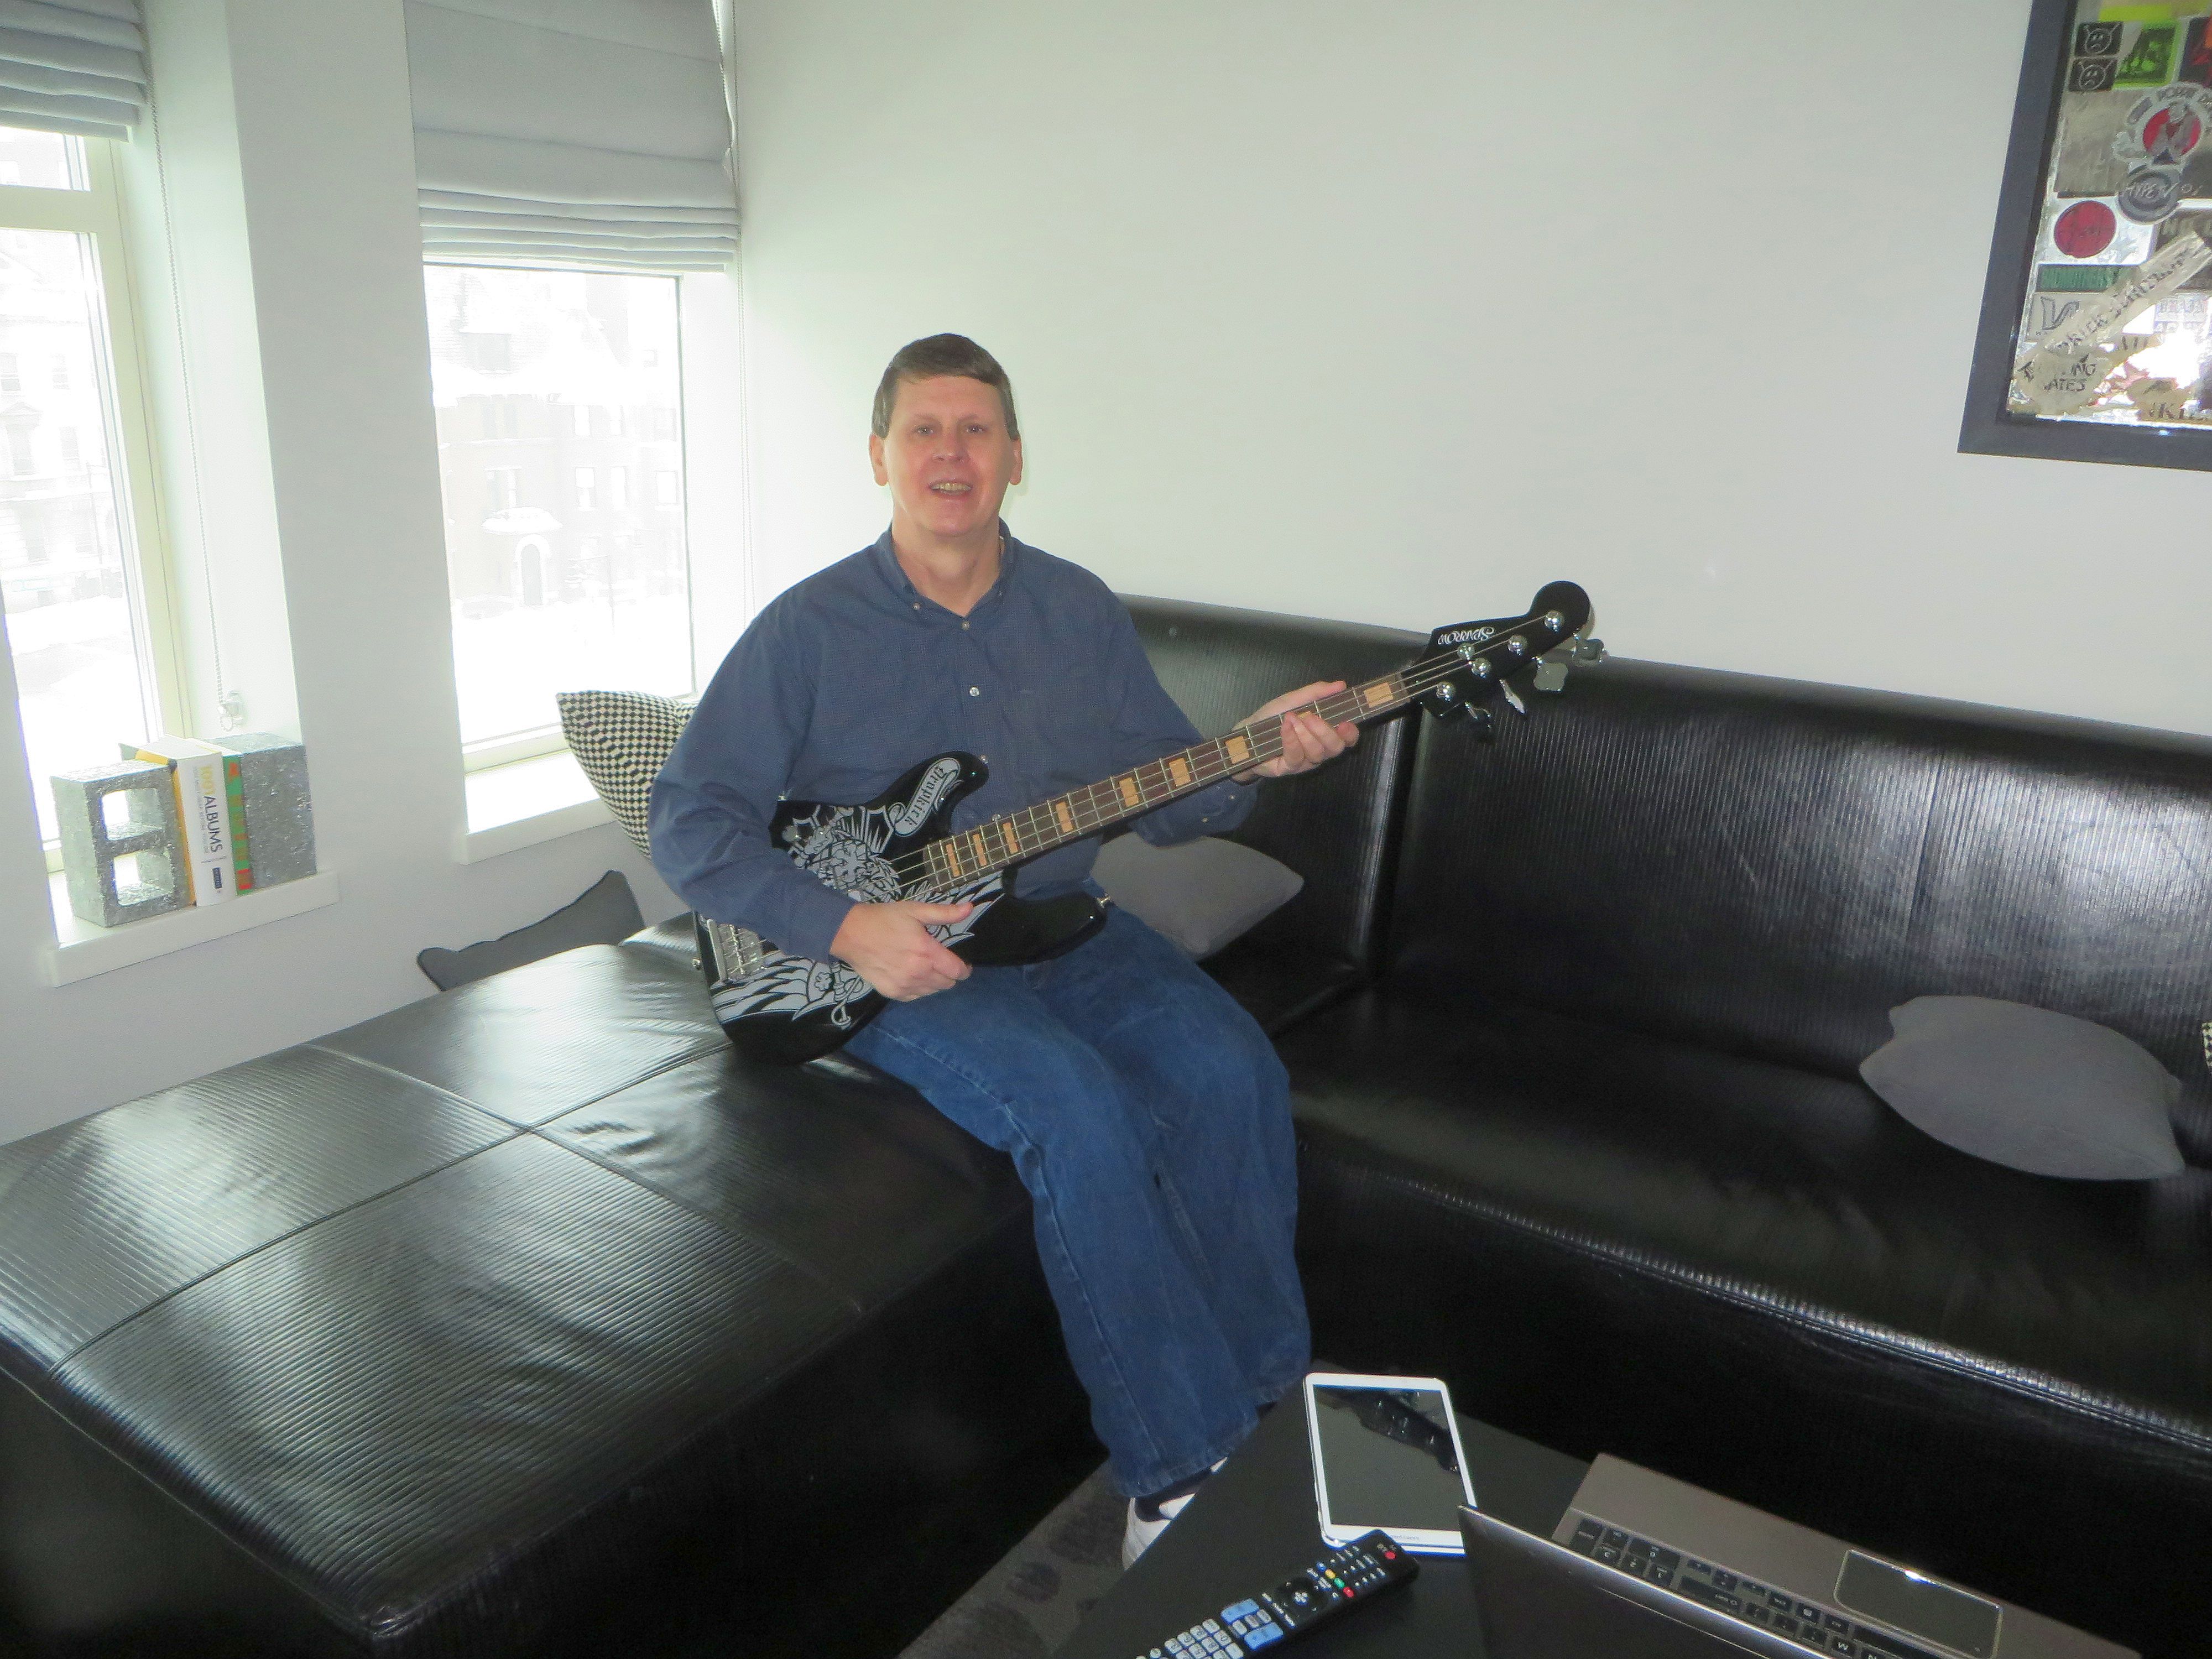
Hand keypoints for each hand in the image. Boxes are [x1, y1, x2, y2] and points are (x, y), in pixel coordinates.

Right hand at [830, 900, 974, 1000]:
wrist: (851, 933)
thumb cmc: (885, 919)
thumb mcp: (915, 910)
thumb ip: (944, 913)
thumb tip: (969, 908)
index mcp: (927, 952)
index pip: (957, 971)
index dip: (964, 969)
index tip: (963, 965)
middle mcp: (918, 973)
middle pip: (947, 983)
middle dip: (950, 974)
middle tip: (942, 963)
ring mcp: (904, 985)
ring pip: (932, 991)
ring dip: (935, 982)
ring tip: (926, 967)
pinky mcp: (892, 992)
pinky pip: (915, 996)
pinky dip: (919, 988)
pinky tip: (913, 976)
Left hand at [1233, 680, 1360, 780]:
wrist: (1246, 732)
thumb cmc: (1273, 716)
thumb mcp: (1294, 700)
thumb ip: (1316, 693)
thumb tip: (1341, 685)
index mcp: (1324, 733)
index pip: (1347, 738)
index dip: (1350, 733)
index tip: (1345, 722)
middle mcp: (1319, 749)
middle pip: (1336, 748)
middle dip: (1325, 731)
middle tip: (1310, 717)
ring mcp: (1305, 762)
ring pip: (1317, 753)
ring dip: (1305, 734)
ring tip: (1291, 720)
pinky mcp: (1289, 768)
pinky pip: (1297, 758)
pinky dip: (1291, 740)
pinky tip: (1285, 728)